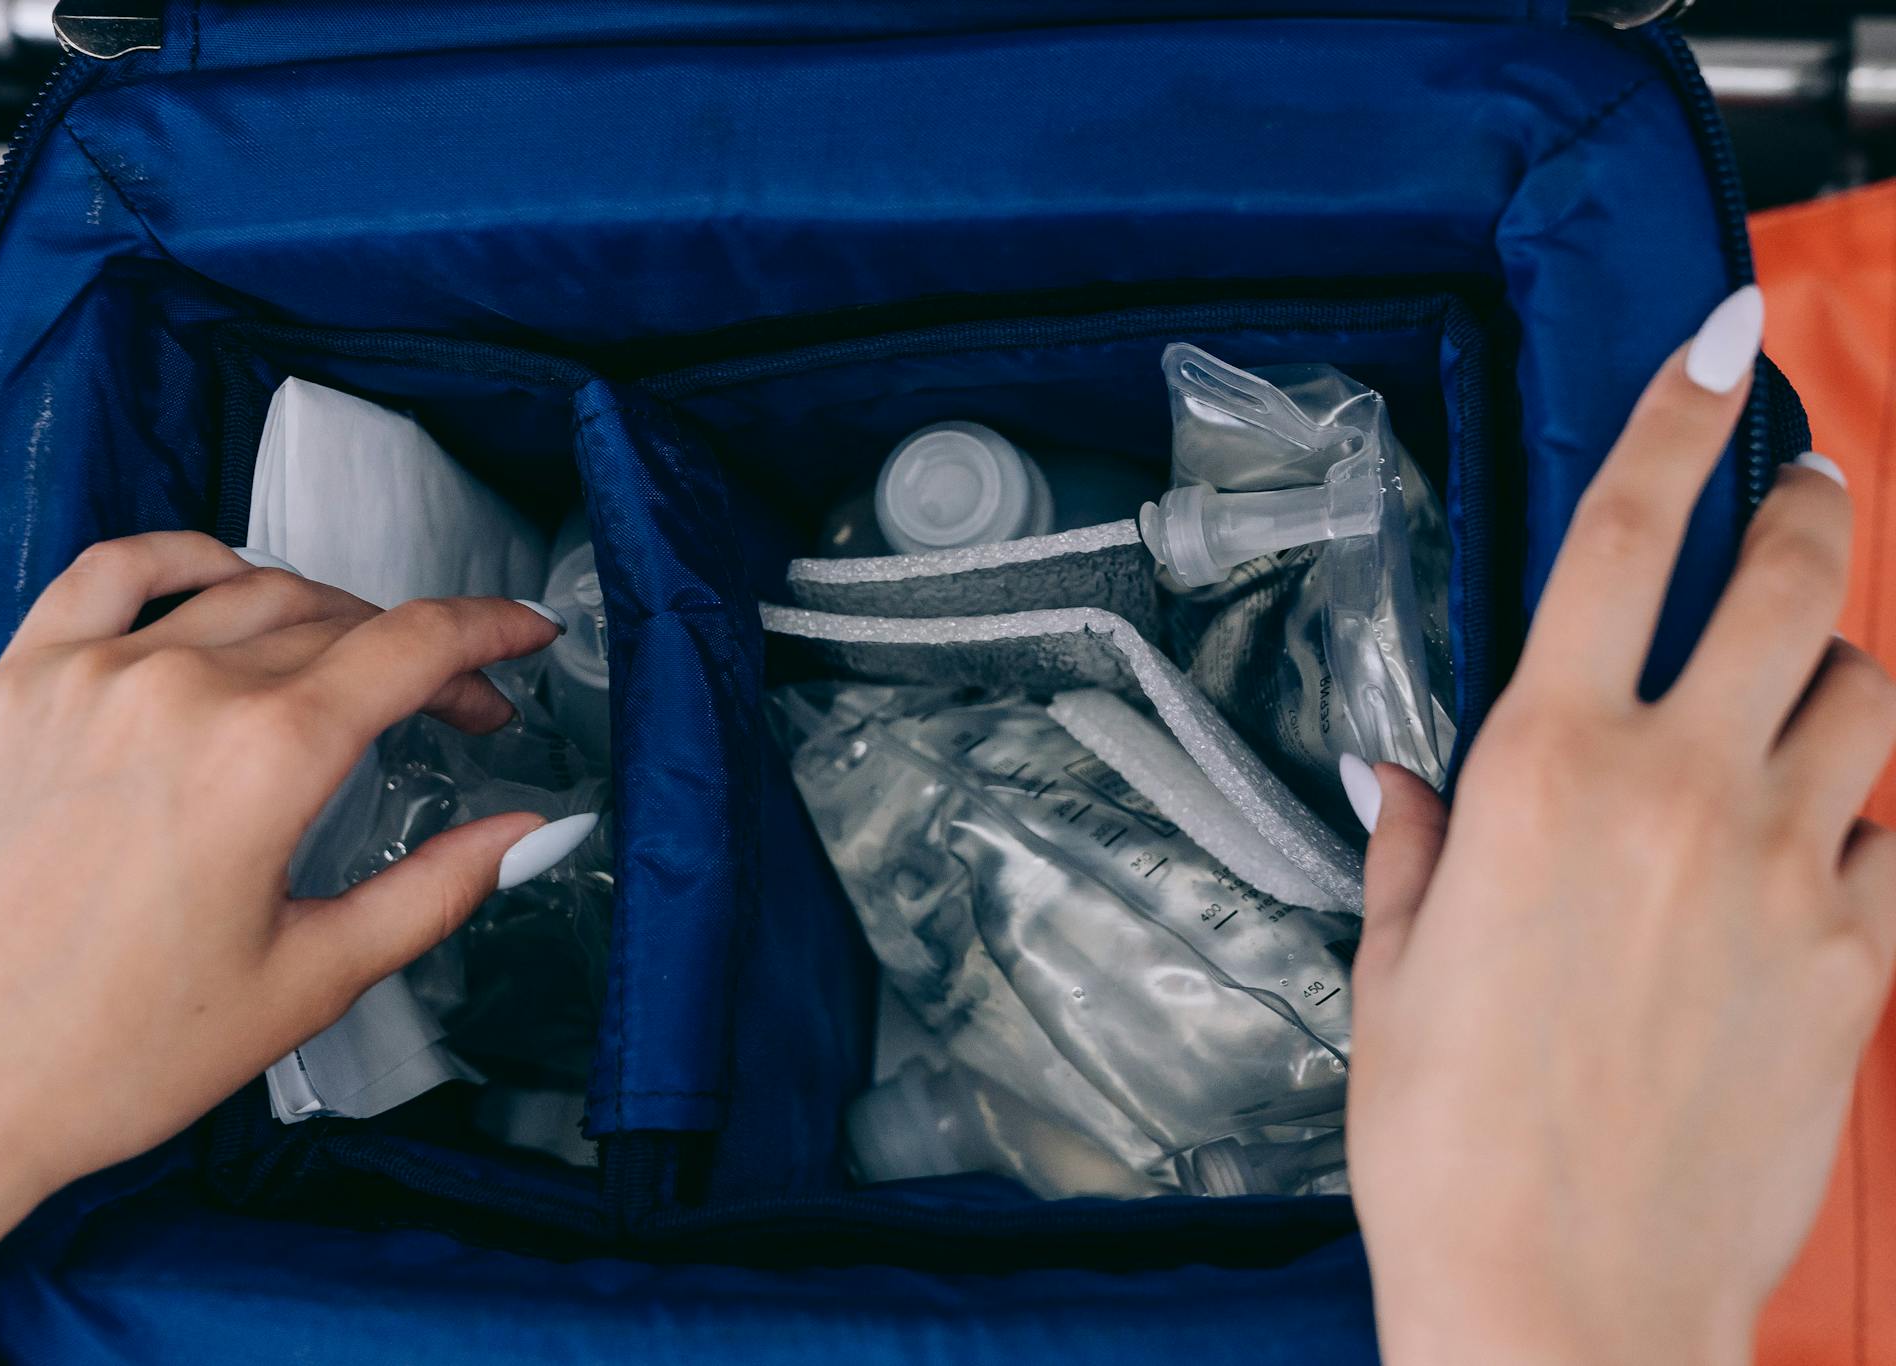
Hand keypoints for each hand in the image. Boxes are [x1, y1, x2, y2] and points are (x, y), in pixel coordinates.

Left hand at [0, 533, 582, 1365]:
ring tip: (354, 668)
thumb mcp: (309, 981)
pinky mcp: (14, 685)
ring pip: (244, 595)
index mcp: (265, 756)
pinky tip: (222, 578)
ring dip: (324, 617)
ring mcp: (89, 675)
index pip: (411, 646)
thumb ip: (437, 890)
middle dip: (418, 654)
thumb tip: (531, 835)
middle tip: (454, 709)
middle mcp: (181, 688)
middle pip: (339, 622)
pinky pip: (112, 574)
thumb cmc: (115, 1055)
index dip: (489, 633)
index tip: (528, 638)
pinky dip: (184, 560)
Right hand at [1344, 286, 1895, 1365]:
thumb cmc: (1451, 1134)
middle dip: (1809, 505)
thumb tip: (1401, 779)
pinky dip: (1862, 815)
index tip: (1719, 338)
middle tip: (1805, 483)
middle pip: (1793, 582)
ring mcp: (1792, 872)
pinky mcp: (1862, 964)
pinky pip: (1893, 837)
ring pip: (1869, 694)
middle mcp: (1681, 788)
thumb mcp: (1396, 970)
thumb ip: (1416, 845)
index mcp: (1545, 768)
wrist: (1567, 1291)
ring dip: (1841, 663)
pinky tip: (1815, 846)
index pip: (1625, 537)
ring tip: (1806, 683)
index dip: (1678, 416)